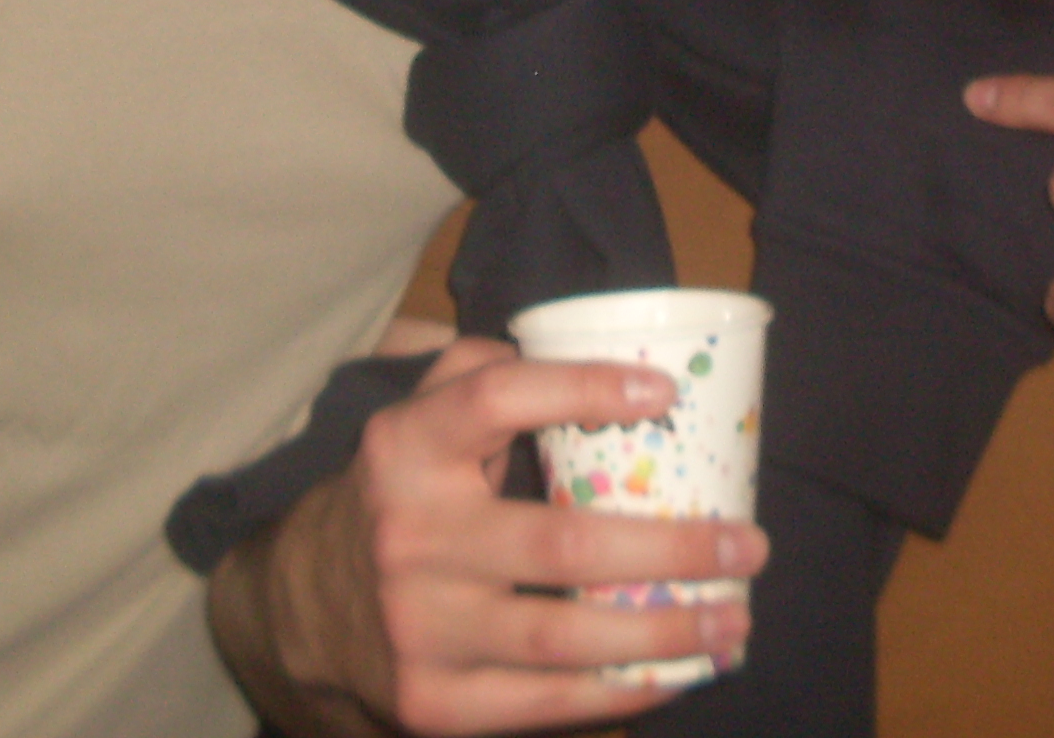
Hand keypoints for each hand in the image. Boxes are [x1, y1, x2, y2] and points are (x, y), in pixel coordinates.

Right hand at [213, 336, 767, 735]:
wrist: (306, 608)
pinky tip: (680, 673)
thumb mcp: (417, 416)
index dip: (581, 388)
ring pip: (564, 636)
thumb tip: (593, 352)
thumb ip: (483, 368)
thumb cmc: (402, 494)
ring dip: (667, 631)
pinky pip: (545, 705)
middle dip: (672, 547)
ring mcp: (419, 627)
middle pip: (562, 541)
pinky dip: (622, 691)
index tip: (665, 392)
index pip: (492, 399)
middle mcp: (409, 535)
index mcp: (405, 447)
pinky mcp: (432, 702)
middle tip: (747, 544)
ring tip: (734, 618)